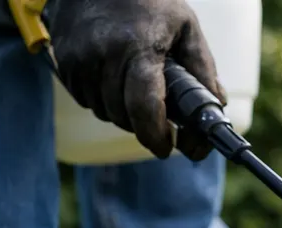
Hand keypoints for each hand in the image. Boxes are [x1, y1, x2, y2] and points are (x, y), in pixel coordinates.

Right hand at [47, 0, 225, 159]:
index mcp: (138, 48)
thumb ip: (203, 69)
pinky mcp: (64, 62)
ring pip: (104, 113)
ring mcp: (79, 60)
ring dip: (124, 114)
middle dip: (145, 126)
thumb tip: (217, 107)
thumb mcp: (185, 26)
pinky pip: (87, 100)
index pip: (144, 108)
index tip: (168, 147)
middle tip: (161, 122)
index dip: (156, 136)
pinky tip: (115, 82)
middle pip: (125, 117)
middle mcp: (104, 55)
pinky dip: (104, 101)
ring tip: (138, 94)